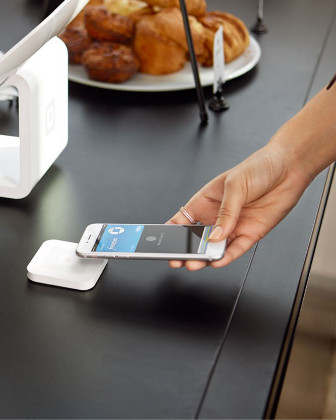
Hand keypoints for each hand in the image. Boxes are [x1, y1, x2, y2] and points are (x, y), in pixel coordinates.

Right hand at [167, 144, 312, 270]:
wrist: (290, 168)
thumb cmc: (259, 167)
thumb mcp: (235, 185)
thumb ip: (226, 212)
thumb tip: (215, 234)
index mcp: (205, 201)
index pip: (182, 220)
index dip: (171, 233)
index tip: (163, 243)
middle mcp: (218, 216)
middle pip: (196, 238)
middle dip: (186, 250)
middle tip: (178, 259)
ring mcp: (234, 226)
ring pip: (215, 248)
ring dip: (205, 257)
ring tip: (196, 263)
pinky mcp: (251, 233)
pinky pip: (236, 249)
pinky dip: (227, 257)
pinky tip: (218, 261)